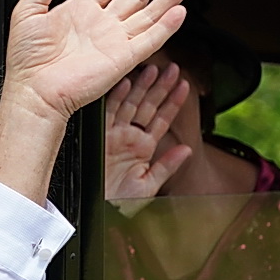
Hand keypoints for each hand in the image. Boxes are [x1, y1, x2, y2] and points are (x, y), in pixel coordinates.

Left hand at [0, 0, 192, 204]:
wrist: (34, 92)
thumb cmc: (26, 62)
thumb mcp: (27, 12)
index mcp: (78, 10)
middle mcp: (100, 24)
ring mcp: (114, 41)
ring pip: (148, 13)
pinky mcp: (124, 59)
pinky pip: (151, 39)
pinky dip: (166, 26)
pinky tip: (179, 11)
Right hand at [104, 56, 192, 207]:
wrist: (93, 211)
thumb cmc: (117, 202)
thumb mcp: (148, 186)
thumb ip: (167, 167)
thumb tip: (186, 149)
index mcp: (142, 147)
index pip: (162, 119)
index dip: (174, 102)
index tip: (185, 85)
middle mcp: (128, 137)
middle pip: (148, 106)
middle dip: (161, 87)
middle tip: (173, 68)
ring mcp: (113, 134)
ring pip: (131, 104)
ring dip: (143, 86)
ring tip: (155, 69)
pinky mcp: (99, 135)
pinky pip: (110, 111)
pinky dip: (118, 96)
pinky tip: (127, 82)